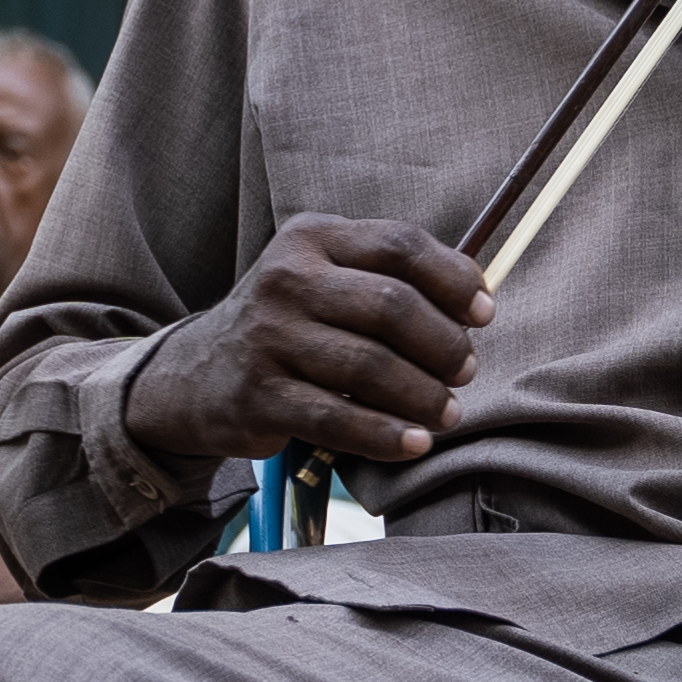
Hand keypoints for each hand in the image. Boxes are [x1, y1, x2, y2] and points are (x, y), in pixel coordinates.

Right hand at [122, 213, 486, 471]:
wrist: (197, 374)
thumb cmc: (287, 325)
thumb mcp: (324, 277)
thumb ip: (388, 277)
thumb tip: (476, 301)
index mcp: (311, 238)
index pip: (399, 245)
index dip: (453, 280)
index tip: (484, 314)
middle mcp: (286, 280)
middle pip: (391, 306)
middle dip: (443, 344)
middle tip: (463, 371)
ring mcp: (268, 337)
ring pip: (370, 366)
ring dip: (423, 396)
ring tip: (446, 413)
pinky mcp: (259, 395)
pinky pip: (338, 419)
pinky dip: (385, 435)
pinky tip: (413, 443)